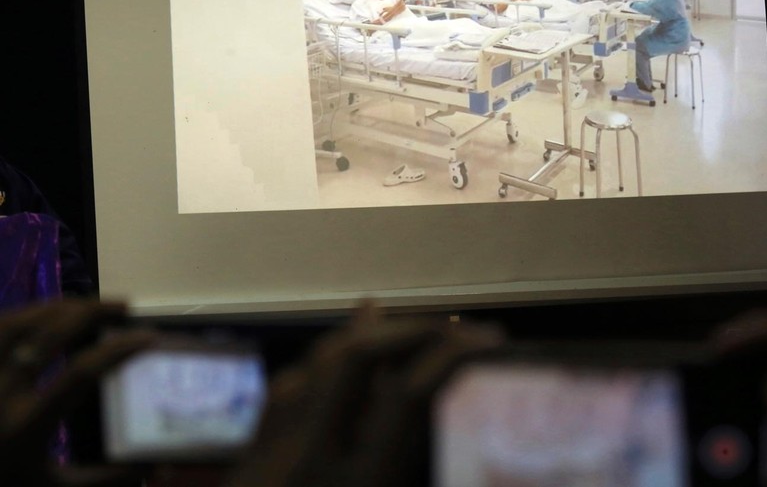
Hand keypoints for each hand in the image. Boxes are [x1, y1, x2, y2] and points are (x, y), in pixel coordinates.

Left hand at [0, 299, 156, 486]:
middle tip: (123, 306)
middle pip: (49, 334)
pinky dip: (26, 315)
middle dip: (91, 312)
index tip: (148, 336)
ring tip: (87, 304)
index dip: (117, 349)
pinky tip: (47, 314)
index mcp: (26, 425)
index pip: (79, 372)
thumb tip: (159, 467)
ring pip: (18, 323)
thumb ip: (104, 479)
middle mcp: (2, 393)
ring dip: (57, 307)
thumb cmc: (8, 484)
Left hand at [223, 302, 502, 486]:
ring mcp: (270, 456)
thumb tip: (442, 451)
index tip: (488, 341)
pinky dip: (321, 365)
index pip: (408, 395)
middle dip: (412, 329)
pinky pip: (286, 392)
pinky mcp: (247, 463)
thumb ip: (410, 472)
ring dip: (366, 337)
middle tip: (456, 328)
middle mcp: (308, 460)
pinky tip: (338, 355)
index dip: (452, 356)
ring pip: (315, 366)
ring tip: (407, 325)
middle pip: (358, 358)